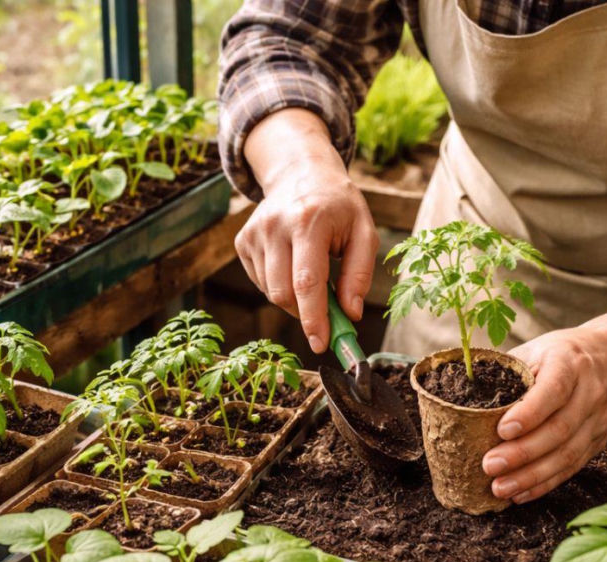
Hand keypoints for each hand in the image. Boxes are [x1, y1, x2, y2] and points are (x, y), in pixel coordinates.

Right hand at [237, 108, 378, 352]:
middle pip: (283, 293)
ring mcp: (254, 232)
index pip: (307, 282)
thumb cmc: (338, 206)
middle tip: (327, 316)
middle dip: (306, 313)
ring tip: (312, 273)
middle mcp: (275, 225)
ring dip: (295, 298)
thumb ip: (359, 274)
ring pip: (271, 291)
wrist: (300, 172)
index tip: (322, 343)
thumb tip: (350, 315)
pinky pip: (261, 282)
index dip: (314, 318)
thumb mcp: (364, 231)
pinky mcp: (243, 240)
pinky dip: (280, 285)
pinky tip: (292, 263)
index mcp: (309, 221)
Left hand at [480, 327, 606, 503]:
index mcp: (571, 363)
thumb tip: (462, 394)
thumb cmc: (562, 355)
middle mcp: (590, 393)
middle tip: (489, 465)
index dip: (529, 413)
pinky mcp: (598, 442)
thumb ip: (509, 371)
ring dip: (531, 476)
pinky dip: (545, 484)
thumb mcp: (537, 349)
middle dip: (522, 452)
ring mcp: (598, 421)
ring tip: (500, 488)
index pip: (554, 390)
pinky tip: (520, 494)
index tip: (501, 430)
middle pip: (559, 429)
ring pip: (567, 454)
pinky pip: (571, 468)